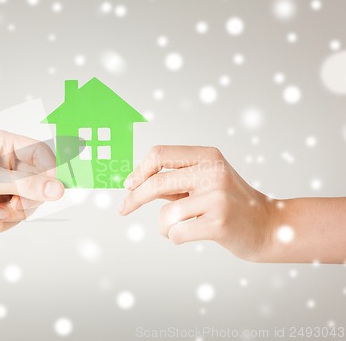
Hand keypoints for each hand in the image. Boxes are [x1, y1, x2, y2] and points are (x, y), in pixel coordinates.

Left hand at [0, 130, 64, 244]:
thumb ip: (24, 184)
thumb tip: (57, 189)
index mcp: (0, 143)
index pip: (39, 153)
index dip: (49, 172)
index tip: (52, 191)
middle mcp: (4, 163)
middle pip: (39, 181)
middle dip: (25, 199)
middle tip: (10, 206)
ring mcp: (1, 185)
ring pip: (29, 202)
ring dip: (12, 213)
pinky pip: (16, 216)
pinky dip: (2, 222)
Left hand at [119, 146, 273, 261]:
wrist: (266, 226)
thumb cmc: (227, 203)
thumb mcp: (203, 181)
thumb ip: (174, 179)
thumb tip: (134, 182)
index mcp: (207, 156)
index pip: (160, 154)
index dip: (139, 170)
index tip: (129, 185)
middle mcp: (213, 171)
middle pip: (156, 182)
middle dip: (135, 198)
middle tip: (123, 208)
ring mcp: (217, 197)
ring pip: (166, 214)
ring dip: (165, 225)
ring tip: (183, 226)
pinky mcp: (219, 222)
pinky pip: (176, 232)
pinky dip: (176, 237)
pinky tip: (194, 233)